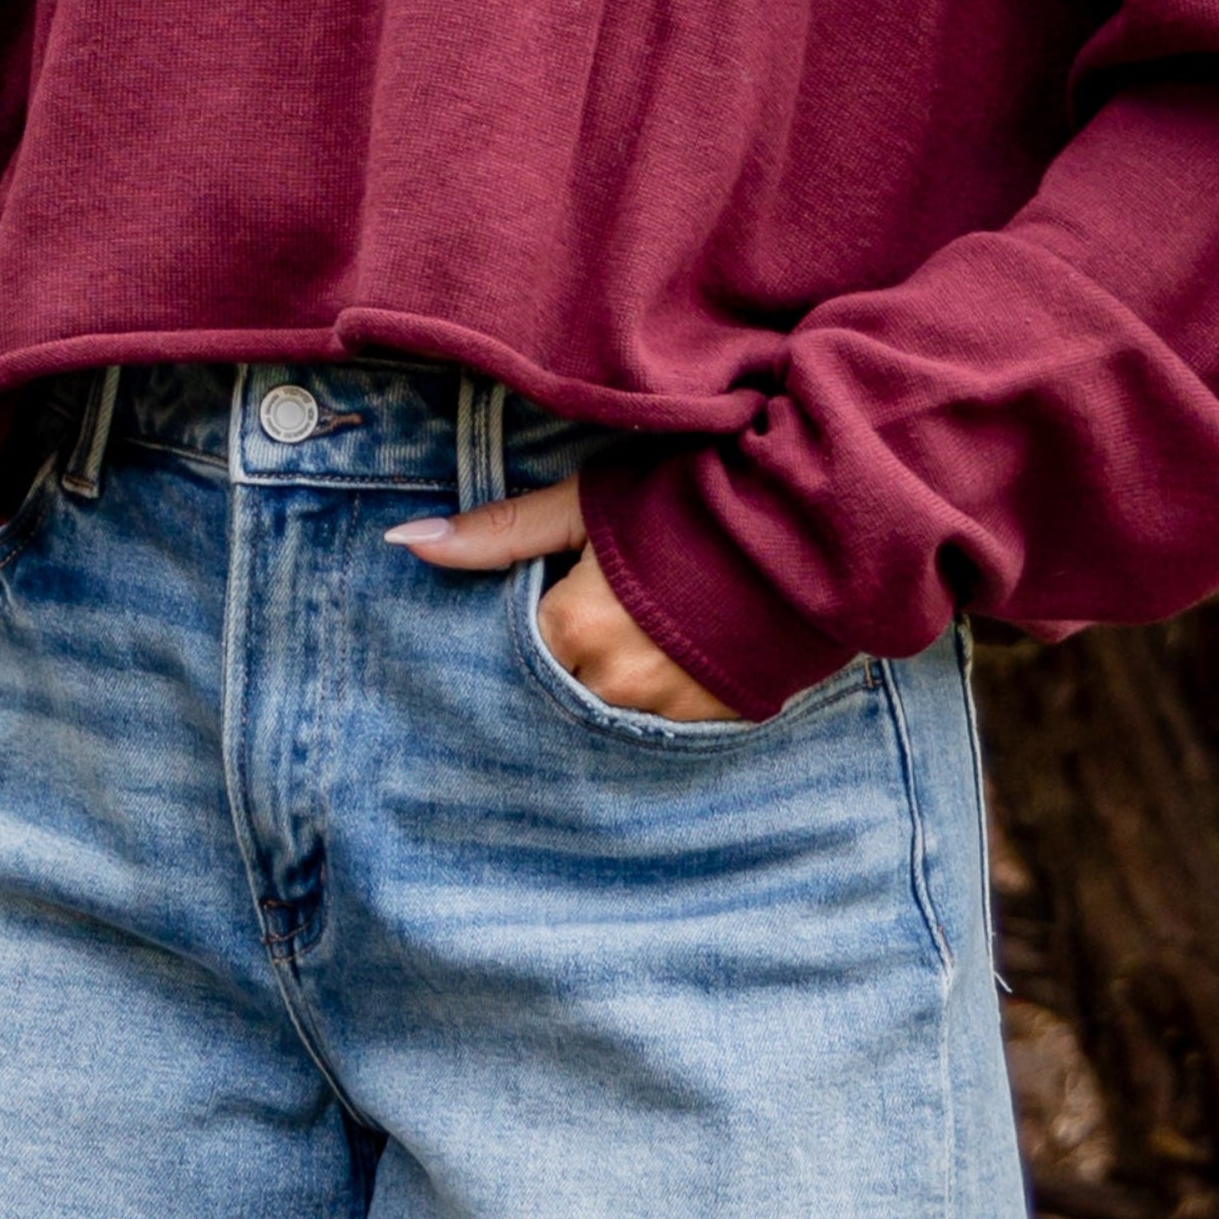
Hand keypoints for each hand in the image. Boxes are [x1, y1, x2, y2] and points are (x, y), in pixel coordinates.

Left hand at [389, 478, 743, 720]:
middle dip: (573, 652)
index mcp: (575, 627)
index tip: (554, 591)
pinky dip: (664, 689)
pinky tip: (678, 652)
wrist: (813, 522)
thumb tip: (405, 540)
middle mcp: (615, 682)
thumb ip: (501, 531)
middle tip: (600, 608)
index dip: (535, 616)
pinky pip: (666, 719)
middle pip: (564, 681)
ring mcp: (670, 710)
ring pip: (613, 705)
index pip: (522, 645)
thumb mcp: (589, 502)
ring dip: (617, 674)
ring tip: (644, 626)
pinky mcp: (719, 720)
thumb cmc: (693, 498)